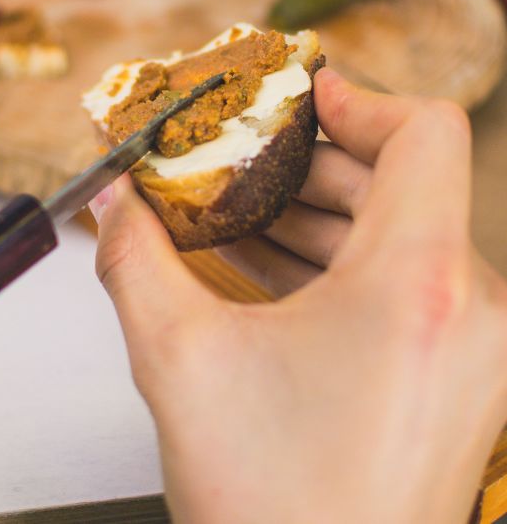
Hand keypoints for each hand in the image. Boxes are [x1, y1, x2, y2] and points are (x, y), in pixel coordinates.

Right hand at [90, 68, 506, 523]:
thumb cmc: (279, 511)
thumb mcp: (183, 362)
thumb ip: (135, 261)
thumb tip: (111, 203)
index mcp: (420, 287)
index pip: (423, 134)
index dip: (360, 100)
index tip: (303, 99)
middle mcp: (468, 309)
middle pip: (401, 180)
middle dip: (311, 164)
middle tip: (243, 160)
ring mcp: (471, 346)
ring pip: (401, 232)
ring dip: (320, 214)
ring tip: (242, 215)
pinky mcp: (456, 372)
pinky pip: (404, 283)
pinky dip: (340, 262)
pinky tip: (269, 267)